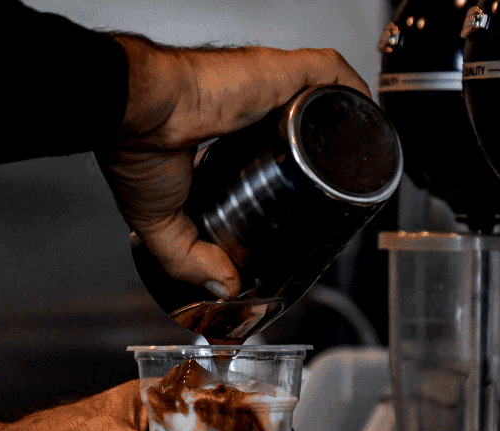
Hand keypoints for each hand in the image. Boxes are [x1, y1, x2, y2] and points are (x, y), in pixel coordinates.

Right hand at [96, 36, 371, 298]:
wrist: (133, 113)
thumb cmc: (134, 150)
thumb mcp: (160, 224)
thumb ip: (189, 259)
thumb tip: (224, 287)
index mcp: (224, 139)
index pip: (271, 153)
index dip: (296, 176)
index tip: (310, 206)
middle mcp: (249, 111)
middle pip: (305, 130)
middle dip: (330, 159)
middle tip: (341, 195)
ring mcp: (266, 90)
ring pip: (324, 103)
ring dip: (347, 128)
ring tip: (360, 166)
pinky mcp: (277, 75)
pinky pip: (330, 74)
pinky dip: (354, 94)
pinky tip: (366, 124)